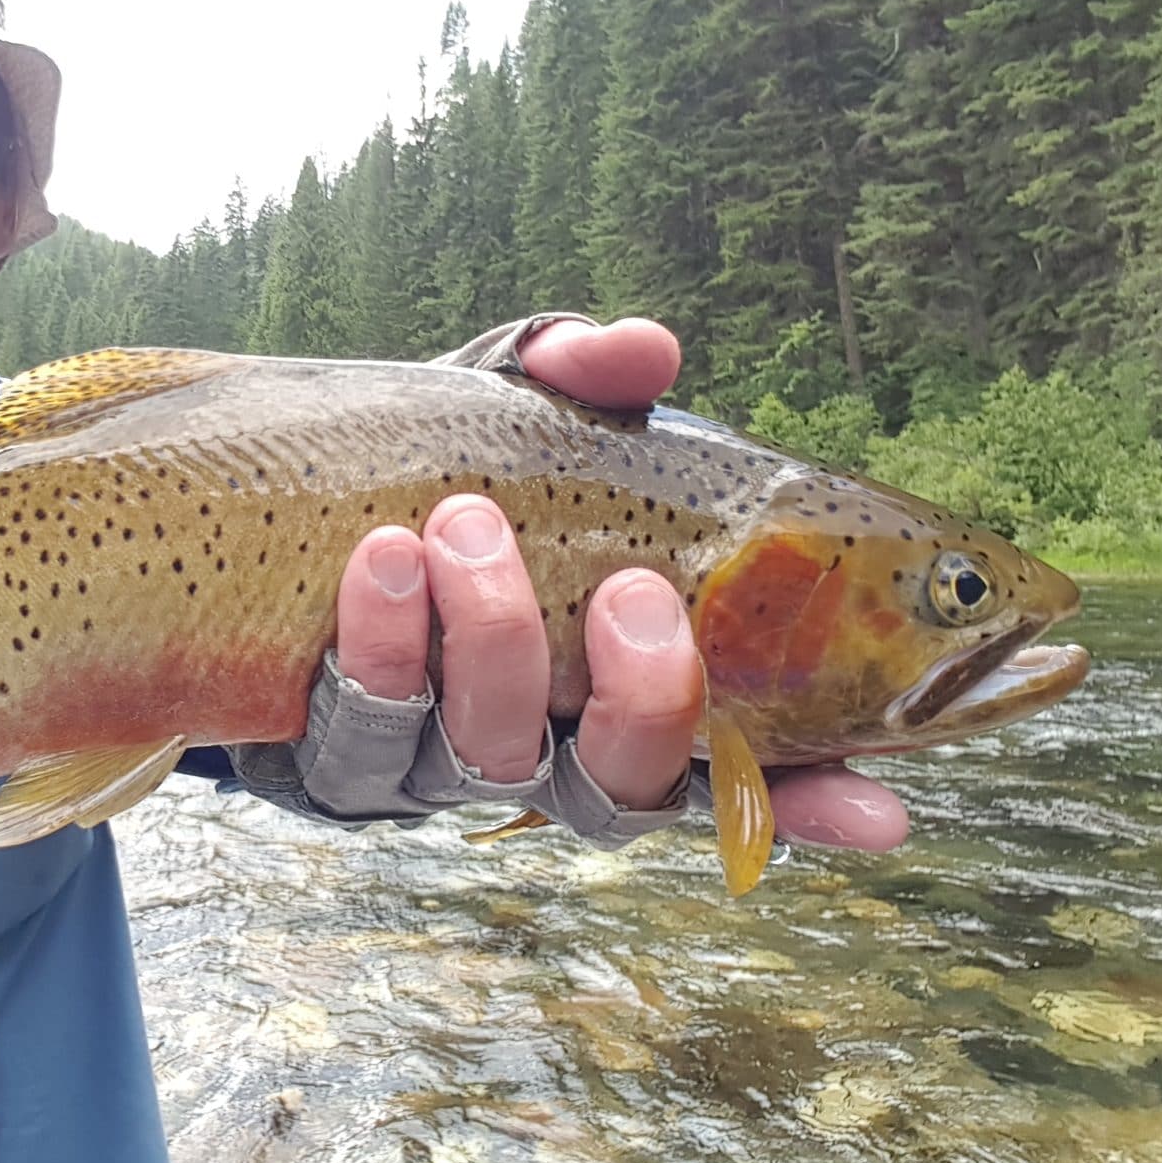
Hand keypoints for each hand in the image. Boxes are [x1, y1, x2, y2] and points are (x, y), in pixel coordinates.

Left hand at [336, 316, 907, 849]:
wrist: (278, 510)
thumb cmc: (438, 469)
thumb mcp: (515, 409)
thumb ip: (587, 380)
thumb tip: (647, 350)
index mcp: (620, 679)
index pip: (741, 763)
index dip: (815, 804)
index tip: (884, 812)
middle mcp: (548, 741)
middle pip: (624, 782)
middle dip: (645, 695)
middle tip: (631, 589)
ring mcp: (444, 758)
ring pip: (497, 755)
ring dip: (496, 639)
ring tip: (463, 525)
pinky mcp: (344, 758)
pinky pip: (370, 739)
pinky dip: (383, 646)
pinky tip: (379, 561)